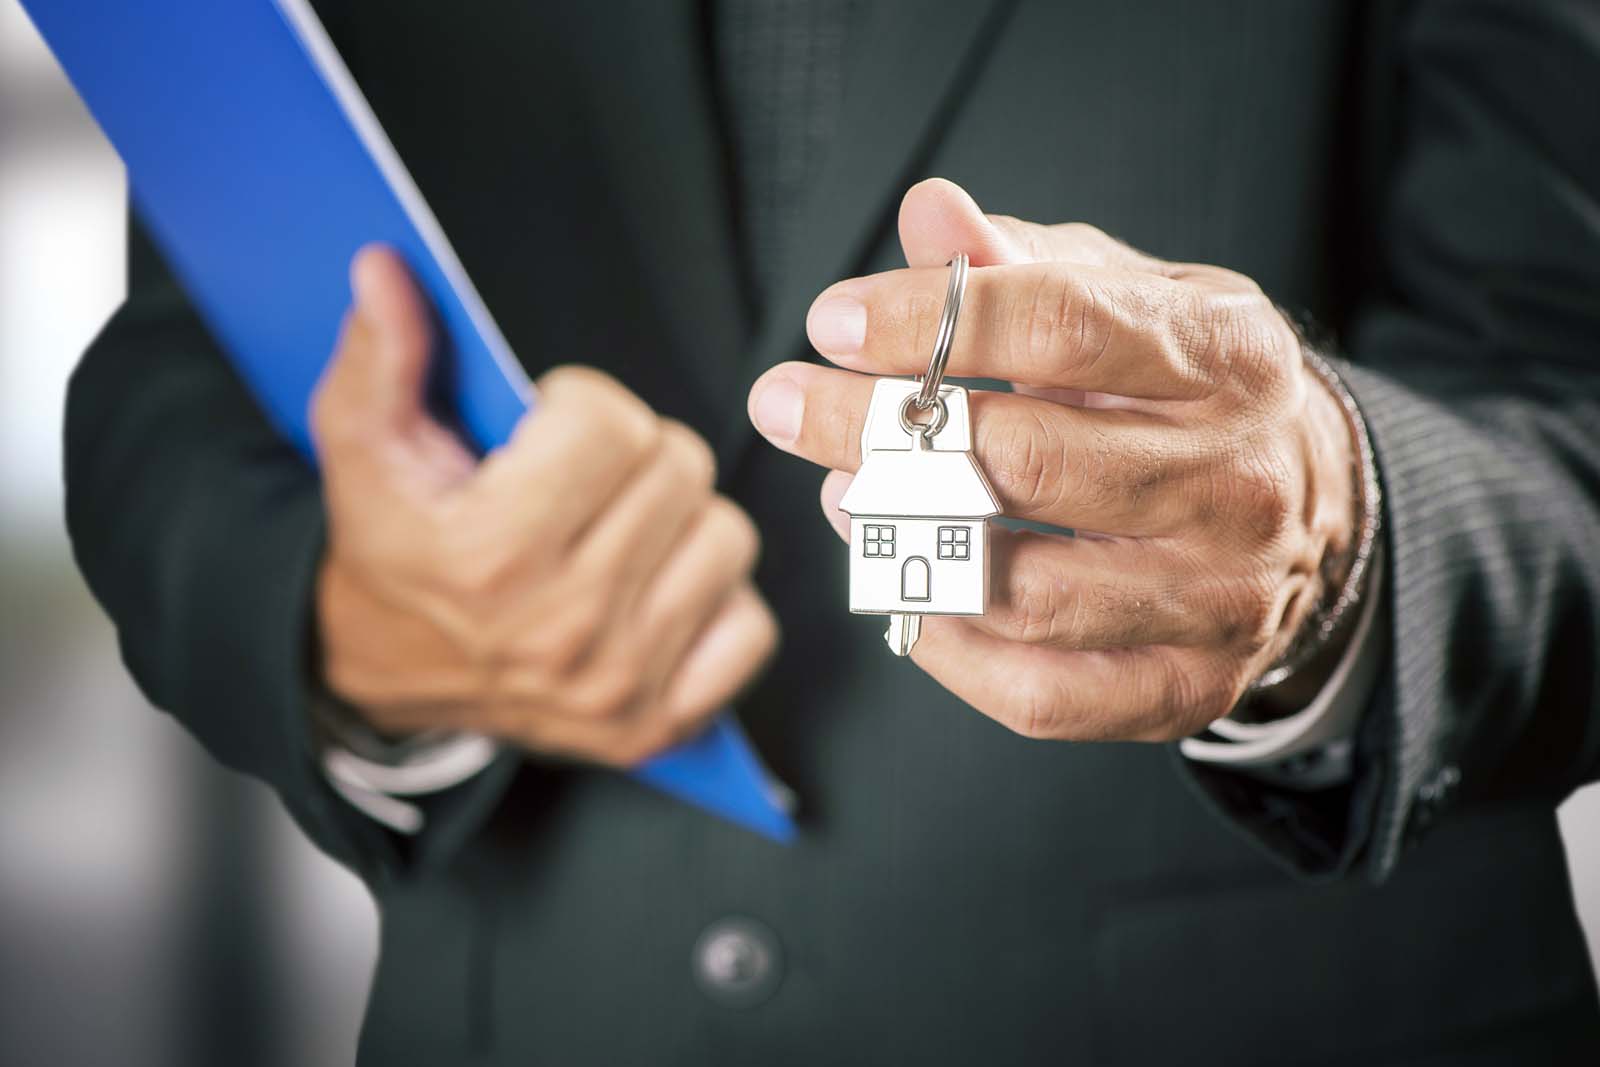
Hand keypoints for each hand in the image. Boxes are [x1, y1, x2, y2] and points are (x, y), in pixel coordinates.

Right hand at [311, 247, 776, 766]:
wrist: (382, 676)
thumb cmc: (389, 550)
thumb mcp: (363, 450)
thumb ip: (380, 357)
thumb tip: (386, 270)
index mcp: (490, 556)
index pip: (609, 424)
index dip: (578, 406)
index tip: (547, 429)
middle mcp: (563, 627)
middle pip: (680, 469)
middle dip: (634, 454)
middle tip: (585, 477)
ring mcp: (616, 684)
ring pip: (727, 537)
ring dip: (683, 521)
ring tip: (620, 529)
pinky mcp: (656, 723)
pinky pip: (751, 626)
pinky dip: (716, 600)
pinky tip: (655, 589)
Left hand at [747, 180, 1356, 741]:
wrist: (1311, 510)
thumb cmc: (1184, 388)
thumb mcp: (1130, 299)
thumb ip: (1023, 265)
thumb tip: (929, 214)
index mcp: (1229, 359)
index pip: (1064, 329)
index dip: (932, 323)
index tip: (830, 323)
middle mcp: (1238, 482)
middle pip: (1028, 464)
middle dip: (877, 432)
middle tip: (785, 404)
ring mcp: (1221, 599)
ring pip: (1026, 590)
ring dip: (903, 539)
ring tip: (839, 491)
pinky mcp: (1188, 688)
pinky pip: (1040, 693)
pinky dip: (947, 649)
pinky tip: (902, 589)